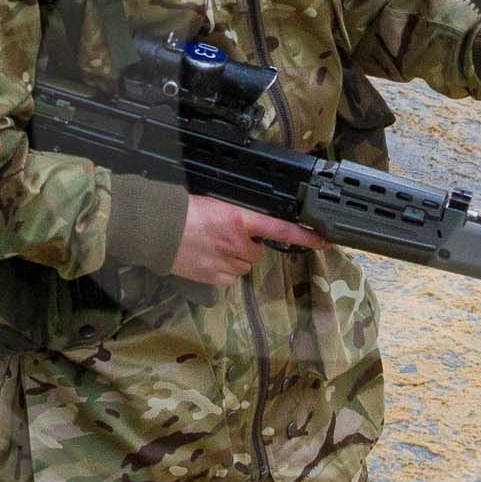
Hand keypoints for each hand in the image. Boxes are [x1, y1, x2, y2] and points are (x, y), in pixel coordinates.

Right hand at [168, 195, 326, 286]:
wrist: (156, 229)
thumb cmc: (182, 211)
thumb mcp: (216, 203)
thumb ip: (237, 215)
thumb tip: (248, 223)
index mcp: (239, 219)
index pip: (280, 229)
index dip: (305, 236)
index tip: (324, 240)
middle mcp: (236, 243)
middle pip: (259, 252)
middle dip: (249, 247)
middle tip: (228, 237)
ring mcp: (225, 262)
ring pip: (245, 266)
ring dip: (236, 259)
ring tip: (214, 248)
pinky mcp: (214, 277)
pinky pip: (230, 278)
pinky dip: (224, 271)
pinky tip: (208, 259)